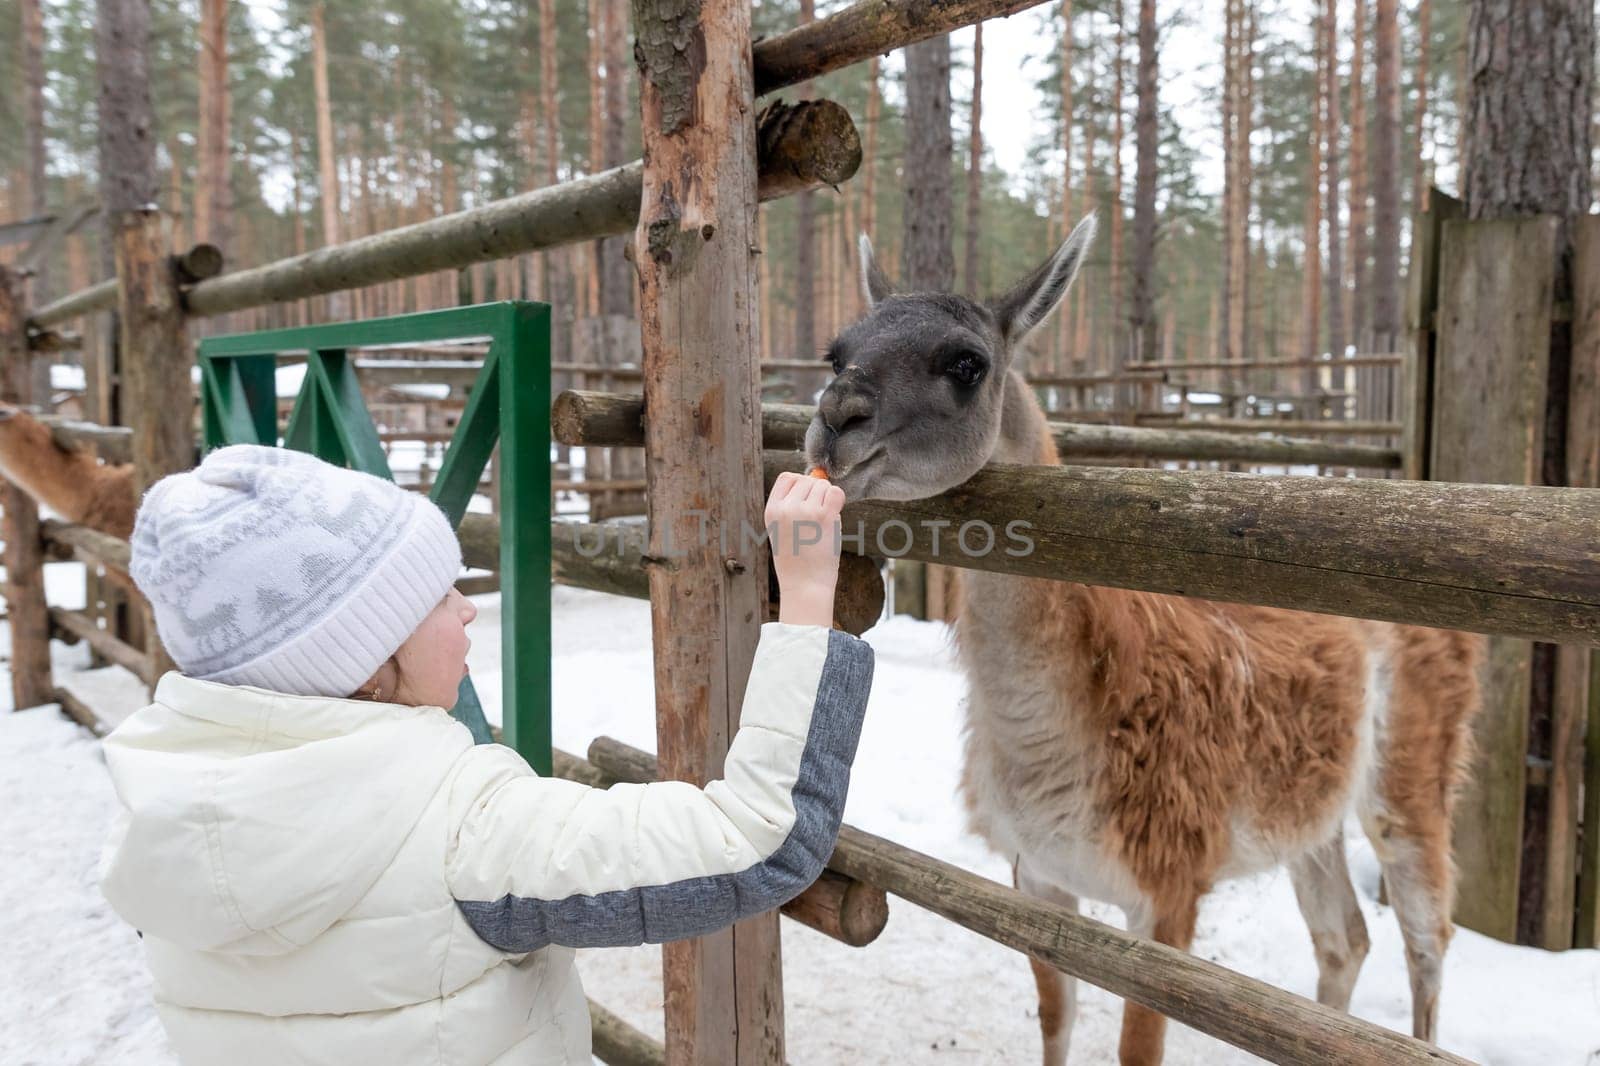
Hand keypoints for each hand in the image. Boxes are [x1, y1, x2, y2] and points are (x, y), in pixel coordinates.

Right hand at [765, 471, 846, 626]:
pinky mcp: (823, 516)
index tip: (806, 503)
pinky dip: (839, 501)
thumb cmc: (797, 560)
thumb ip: (794, 503)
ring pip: (823, 485)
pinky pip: (836, 492)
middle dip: (817, 493)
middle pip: (807, 480)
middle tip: (816, 519)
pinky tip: (833, 518)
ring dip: (828, 500)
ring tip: (822, 523)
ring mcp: (804, 510)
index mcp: (771, 510)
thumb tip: (818, 474)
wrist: (805, 586)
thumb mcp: (783, 529)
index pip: (787, 477)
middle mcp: (785, 508)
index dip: (800, 485)